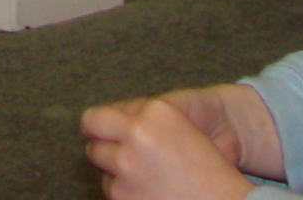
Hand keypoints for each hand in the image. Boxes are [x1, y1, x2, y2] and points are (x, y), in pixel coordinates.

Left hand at [80, 95, 258, 199]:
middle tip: (119, 158)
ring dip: (116, 176)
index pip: (99, 115)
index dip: (100, 128)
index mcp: (156, 110)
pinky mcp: (125, 196)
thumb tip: (96, 128)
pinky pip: (112, 192)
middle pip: (93, 139)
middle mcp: (138, 133)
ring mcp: (128, 166)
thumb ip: (140, 122)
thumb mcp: (178, 129)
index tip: (101, 135)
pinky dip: (126, 195)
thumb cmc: (208, 168)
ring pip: (102, 170)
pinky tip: (150, 195)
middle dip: (103, 149)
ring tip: (147, 182)